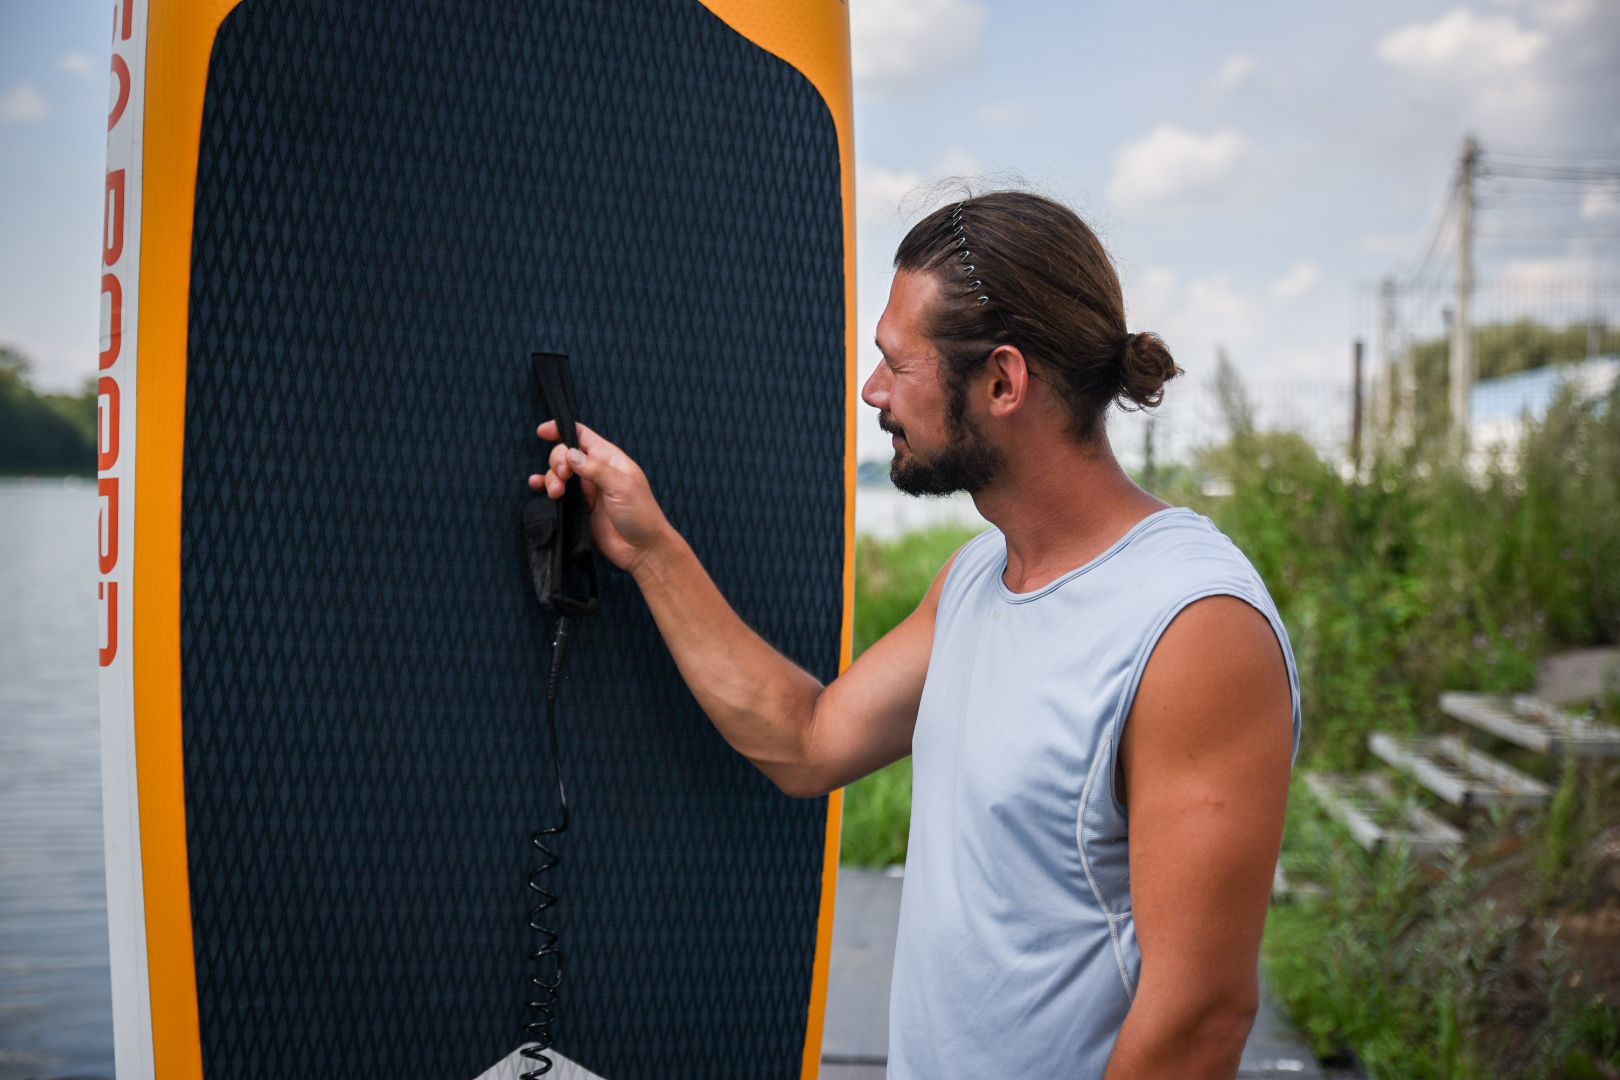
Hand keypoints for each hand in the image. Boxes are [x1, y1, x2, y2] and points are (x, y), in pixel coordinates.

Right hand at [528, 420, 675, 575]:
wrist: (642, 550)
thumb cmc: (641, 515)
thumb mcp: (622, 486)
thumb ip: (595, 469)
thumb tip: (569, 453)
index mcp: (610, 459)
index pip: (582, 436)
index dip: (562, 429)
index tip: (542, 431)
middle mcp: (596, 472)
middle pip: (565, 455)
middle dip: (557, 461)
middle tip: (562, 477)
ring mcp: (586, 490)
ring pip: (559, 474)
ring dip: (551, 478)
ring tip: (556, 493)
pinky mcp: (579, 508)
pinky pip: (557, 494)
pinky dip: (544, 488)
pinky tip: (537, 487)